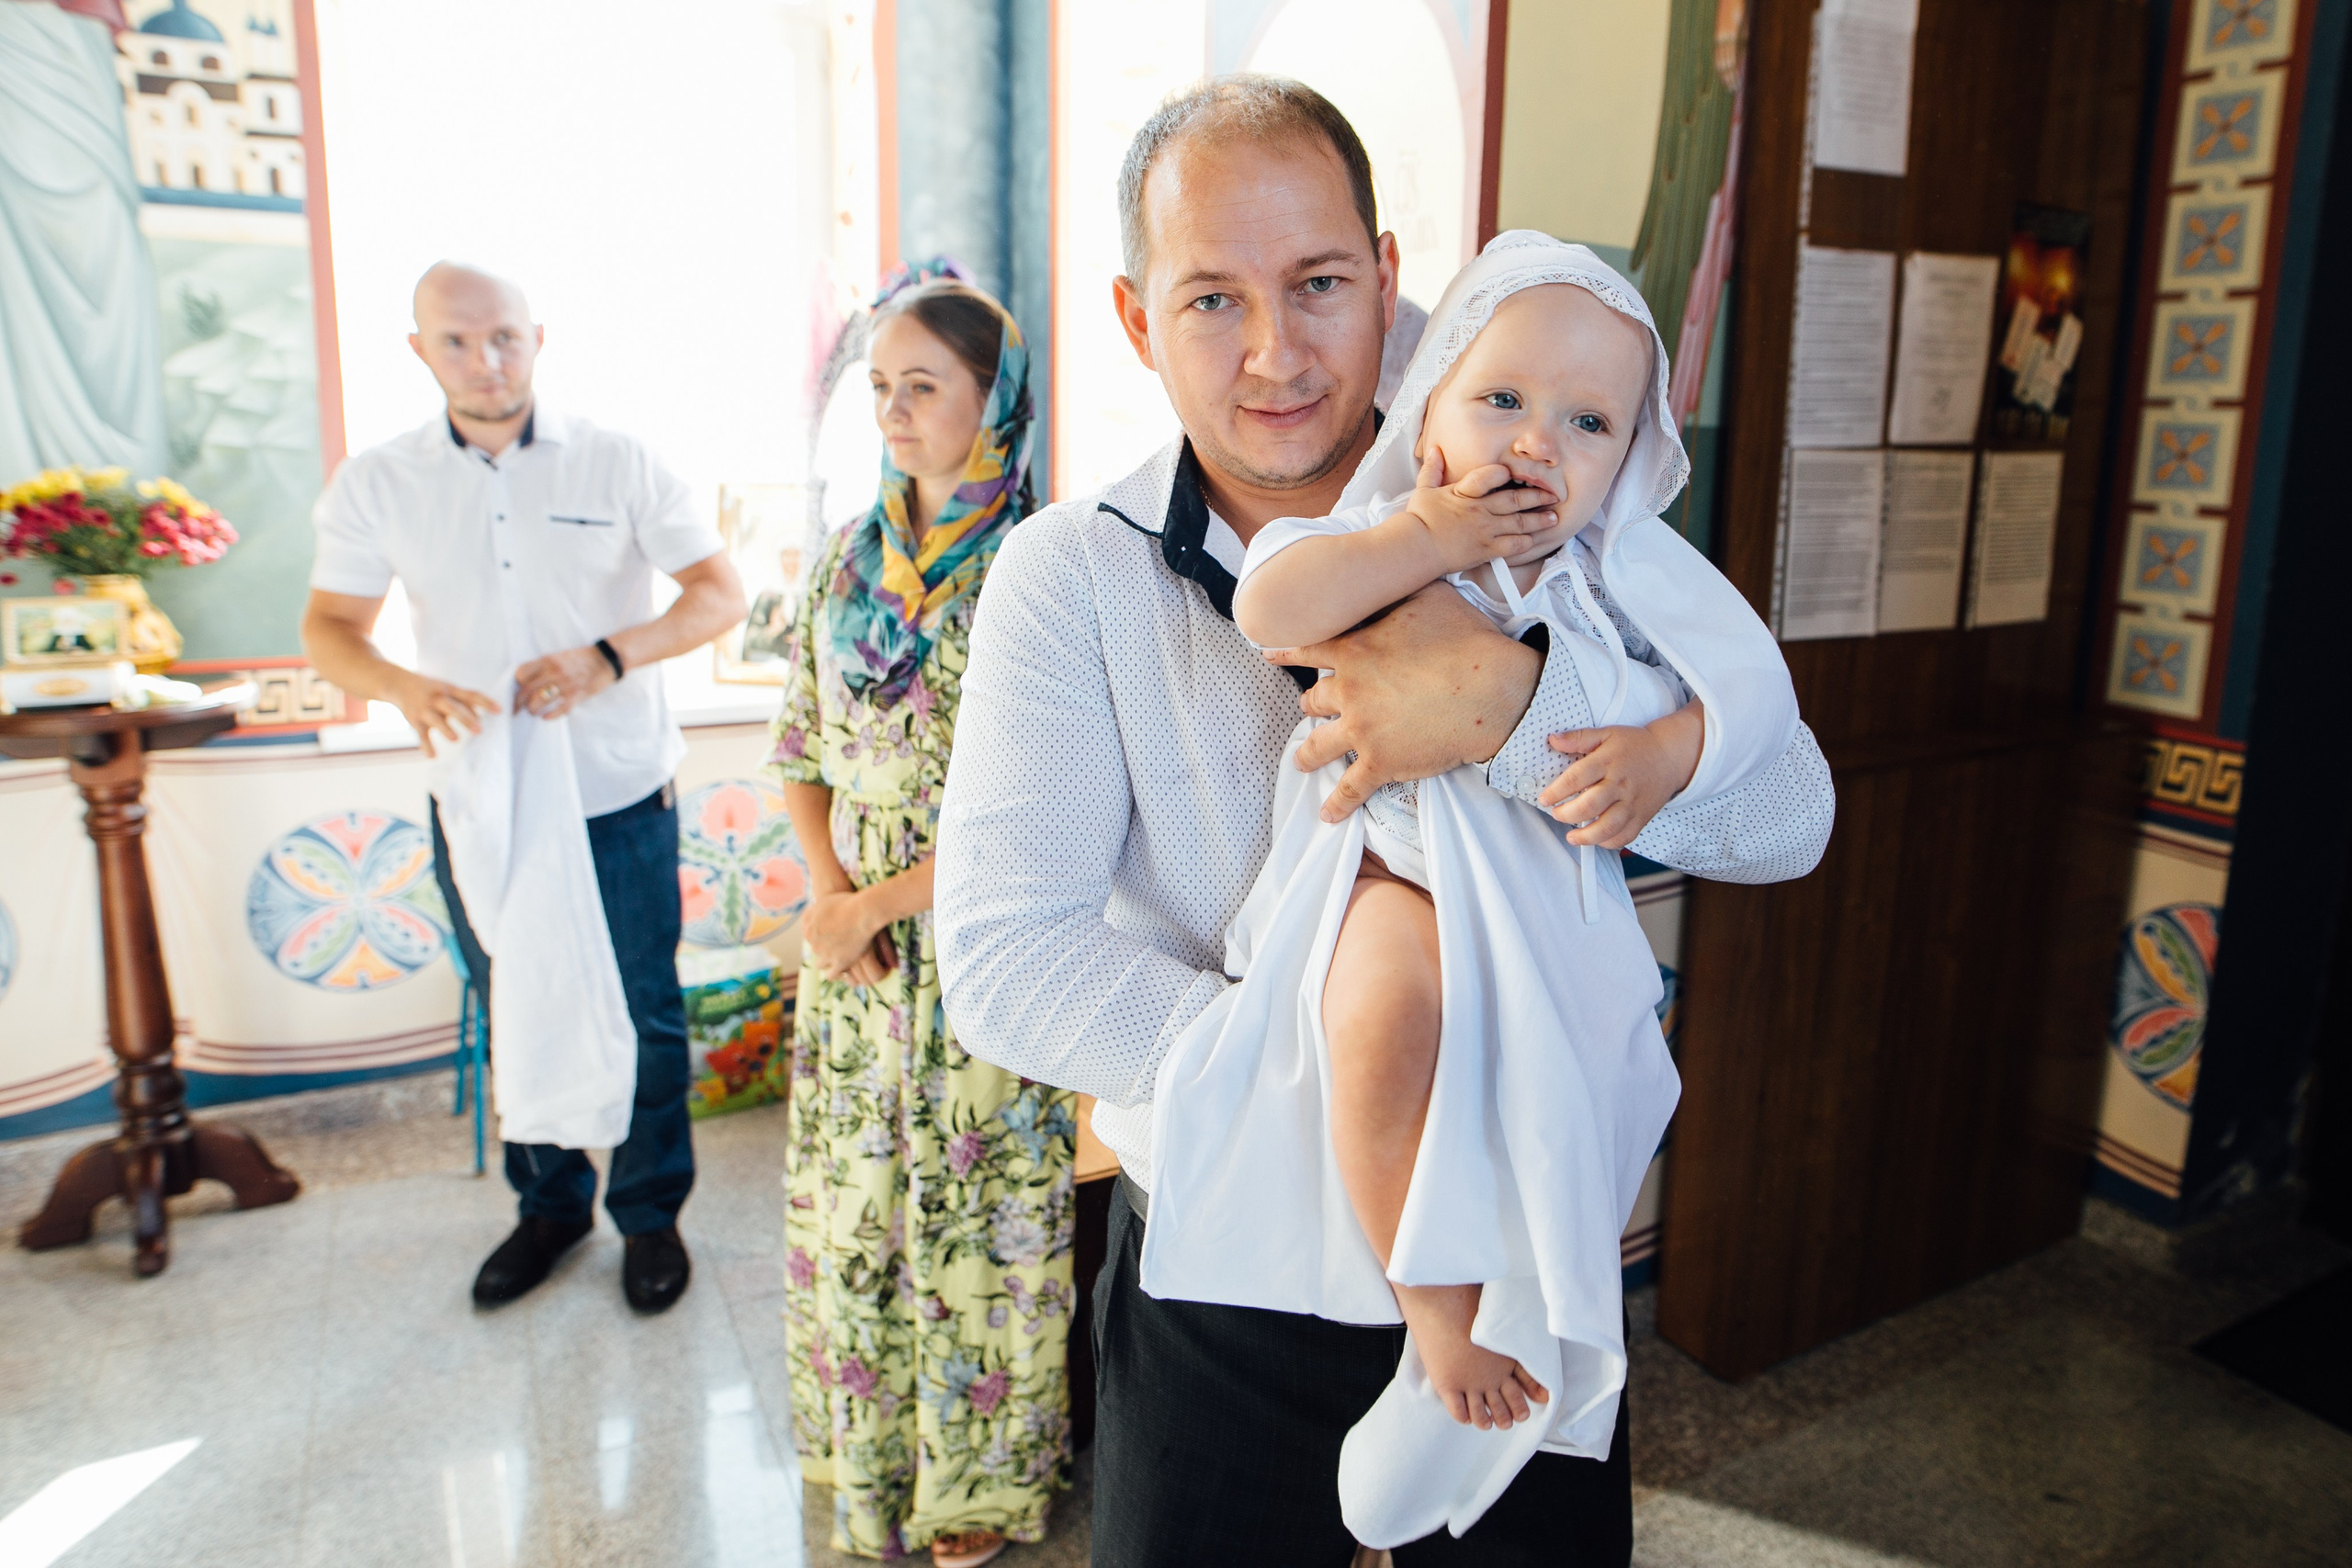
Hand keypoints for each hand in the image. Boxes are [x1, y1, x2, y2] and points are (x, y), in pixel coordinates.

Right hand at [390, 672, 497, 758]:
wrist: (398, 683)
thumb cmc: (432, 689)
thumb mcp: (448, 689)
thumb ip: (465, 700)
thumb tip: (485, 713)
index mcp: (450, 689)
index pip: (470, 695)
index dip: (485, 702)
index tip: (500, 711)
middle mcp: (437, 698)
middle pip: (453, 708)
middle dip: (465, 719)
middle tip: (479, 730)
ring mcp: (425, 709)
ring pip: (436, 720)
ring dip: (445, 729)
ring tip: (456, 739)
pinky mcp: (414, 720)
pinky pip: (420, 734)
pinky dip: (426, 745)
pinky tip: (433, 756)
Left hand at [513, 644, 617, 720]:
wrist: (604, 660)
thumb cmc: (580, 659)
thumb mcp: (558, 656)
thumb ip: (543, 666)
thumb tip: (526, 681)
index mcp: (548, 660)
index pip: (522, 673)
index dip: (518, 683)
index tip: (518, 690)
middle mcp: (554, 672)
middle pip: (527, 690)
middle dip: (519, 702)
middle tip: (517, 709)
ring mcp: (565, 685)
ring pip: (539, 701)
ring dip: (533, 709)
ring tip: (533, 711)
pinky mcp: (576, 696)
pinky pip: (558, 710)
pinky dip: (549, 716)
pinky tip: (545, 717)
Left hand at [801, 889, 897, 986]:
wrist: (862, 912)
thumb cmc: (847, 903)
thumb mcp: (823, 902)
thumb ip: (813, 912)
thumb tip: (808, 919)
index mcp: (808, 927)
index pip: (809, 936)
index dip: (821, 937)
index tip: (830, 936)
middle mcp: (813, 942)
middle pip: (816, 949)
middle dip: (825, 948)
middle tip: (838, 945)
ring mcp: (825, 954)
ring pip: (821, 964)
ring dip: (828, 962)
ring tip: (840, 959)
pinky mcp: (839, 964)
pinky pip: (831, 975)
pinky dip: (836, 973)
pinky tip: (844, 968)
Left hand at [1266, 584, 1542, 823]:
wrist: (1492, 690)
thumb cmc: (1466, 639)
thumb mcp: (1429, 597)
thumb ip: (1401, 589)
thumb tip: (1396, 573)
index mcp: (1355, 650)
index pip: (1307, 650)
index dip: (1286, 653)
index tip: (1269, 656)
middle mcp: (1349, 690)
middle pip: (1313, 700)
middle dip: (1312, 704)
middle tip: (1313, 709)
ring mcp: (1361, 729)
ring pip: (1317, 745)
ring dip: (1308, 752)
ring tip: (1302, 759)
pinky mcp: (1380, 763)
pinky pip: (1349, 789)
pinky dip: (1337, 803)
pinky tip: (1327, 815)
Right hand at [1401, 445, 1561, 574]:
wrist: (1416, 548)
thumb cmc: (1418, 520)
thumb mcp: (1423, 489)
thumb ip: (1432, 469)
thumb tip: (1434, 450)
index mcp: (1465, 493)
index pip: (1490, 476)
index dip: (1504, 473)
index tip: (1513, 472)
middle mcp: (1480, 510)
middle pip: (1515, 500)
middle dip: (1537, 496)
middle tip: (1553, 494)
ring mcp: (1485, 530)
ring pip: (1519, 522)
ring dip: (1539, 519)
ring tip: (1554, 517)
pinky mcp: (1486, 550)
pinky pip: (1512, 545)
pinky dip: (1525, 542)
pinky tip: (1534, 539)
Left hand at [1537, 701, 1704, 847]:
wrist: (1669, 756)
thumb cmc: (1635, 745)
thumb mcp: (1606, 733)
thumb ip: (1578, 737)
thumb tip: (1553, 739)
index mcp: (1608, 761)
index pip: (1576, 778)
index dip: (1556, 791)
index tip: (1544, 799)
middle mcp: (1620, 784)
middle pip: (1590, 805)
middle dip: (1566, 814)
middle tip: (1556, 814)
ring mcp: (1632, 803)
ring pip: (1608, 827)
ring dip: (1586, 837)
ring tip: (1572, 837)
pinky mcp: (1642, 817)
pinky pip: (1625, 836)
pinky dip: (1608, 843)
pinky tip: (1596, 839)